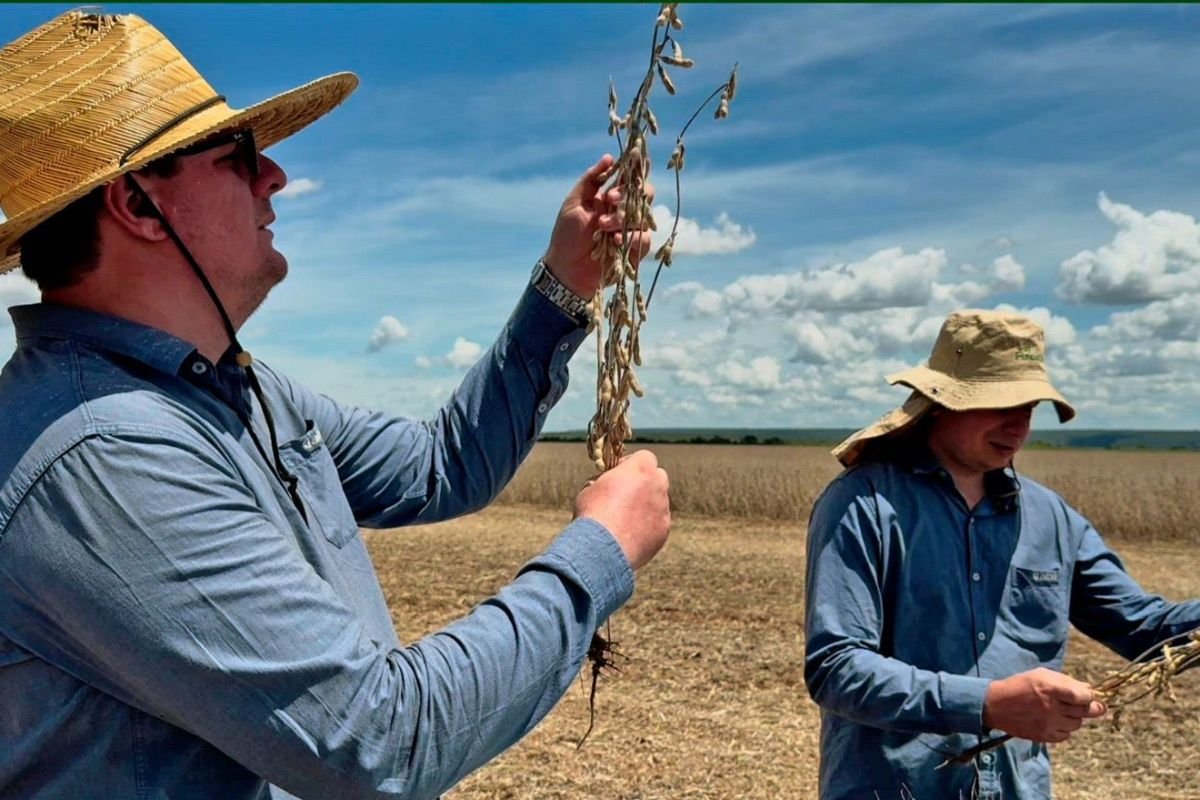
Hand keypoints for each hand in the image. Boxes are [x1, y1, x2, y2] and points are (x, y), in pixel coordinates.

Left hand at [542, 154, 655, 297]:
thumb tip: (609, 157)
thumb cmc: (566, 236)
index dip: (631, 175)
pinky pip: (645, 239)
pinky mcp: (636, 250)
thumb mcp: (574, 202)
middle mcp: (624, 211)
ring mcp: (632, 230)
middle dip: (627, 195)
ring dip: (622, 219)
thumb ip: (591, 179)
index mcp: (611, 197)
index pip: (631, 179)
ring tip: (602, 228)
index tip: (620, 177)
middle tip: (609, 201)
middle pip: (645, 194)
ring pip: (643, 216)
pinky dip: (632, 238)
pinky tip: (616, 241)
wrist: (566, 269)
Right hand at [573, 449, 669, 570]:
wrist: (601, 547)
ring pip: (658, 502)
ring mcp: (663, 510)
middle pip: (658, 477)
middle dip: (644, 483)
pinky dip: (646, 527)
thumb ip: (606, 481)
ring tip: (623, 520)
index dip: (631, 464)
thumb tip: (607, 485)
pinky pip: (657, 523)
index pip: (645, 457)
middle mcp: (657, 486)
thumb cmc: (592, 514)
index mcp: (641, 469)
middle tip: (625, 494)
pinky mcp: (663, 531)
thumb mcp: (590, 487)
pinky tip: (628, 535)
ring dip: (645, 506)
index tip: (618, 474)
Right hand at [983, 667, 1106, 742]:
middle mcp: (1052, 708)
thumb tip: (1088, 689)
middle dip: (1091, 708)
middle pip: (1086, 712)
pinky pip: (1065, 735)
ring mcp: (1049, 724)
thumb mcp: (1041, 674)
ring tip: (1063, 711)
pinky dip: (1064, 729)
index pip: (1085, 697)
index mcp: (1051, 688)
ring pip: (1077, 724)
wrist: (996, 705)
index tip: (1088, 695)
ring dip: (1074, 718)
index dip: (1091, 696)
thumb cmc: (1020, 685)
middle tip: (1088, 705)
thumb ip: (1065, 681)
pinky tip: (1055, 721)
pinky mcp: (1044, 736)